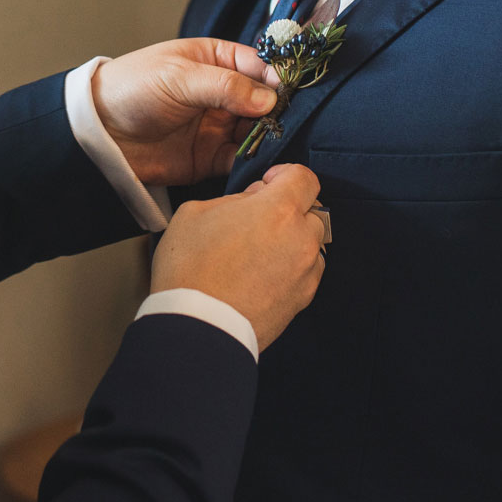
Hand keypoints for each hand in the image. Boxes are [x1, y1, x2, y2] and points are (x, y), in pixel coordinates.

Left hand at [92, 38, 278, 185]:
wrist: (98, 133)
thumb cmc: (131, 89)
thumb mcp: (178, 76)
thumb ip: (224, 86)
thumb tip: (267, 98)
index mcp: (215, 61)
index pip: (258, 66)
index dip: (275, 78)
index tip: (290, 93)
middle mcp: (222, 93)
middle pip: (264, 101)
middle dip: (278, 111)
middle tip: (286, 122)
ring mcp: (218, 126)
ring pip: (258, 131)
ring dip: (269, 137)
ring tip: (276, 143)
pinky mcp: (211, 157)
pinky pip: (242, 159)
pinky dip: (254, 161)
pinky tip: (261, 162)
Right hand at [151, 164, 326, 350]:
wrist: (198, 327)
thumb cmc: (190, 268)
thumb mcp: (196, 213)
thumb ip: (233, 200)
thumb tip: (252, 203)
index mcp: (278, 210)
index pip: (304, 177)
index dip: (285, 175)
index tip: (267, 184)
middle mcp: (301, 238)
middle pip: (312, 210)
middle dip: (289, 209)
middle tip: (258, 221)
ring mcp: (306, 272)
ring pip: (311, 243)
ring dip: (292, 240)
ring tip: (260, 252)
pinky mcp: (303, 300)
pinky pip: (306, 272)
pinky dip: (292, 268)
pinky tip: (264, 275)